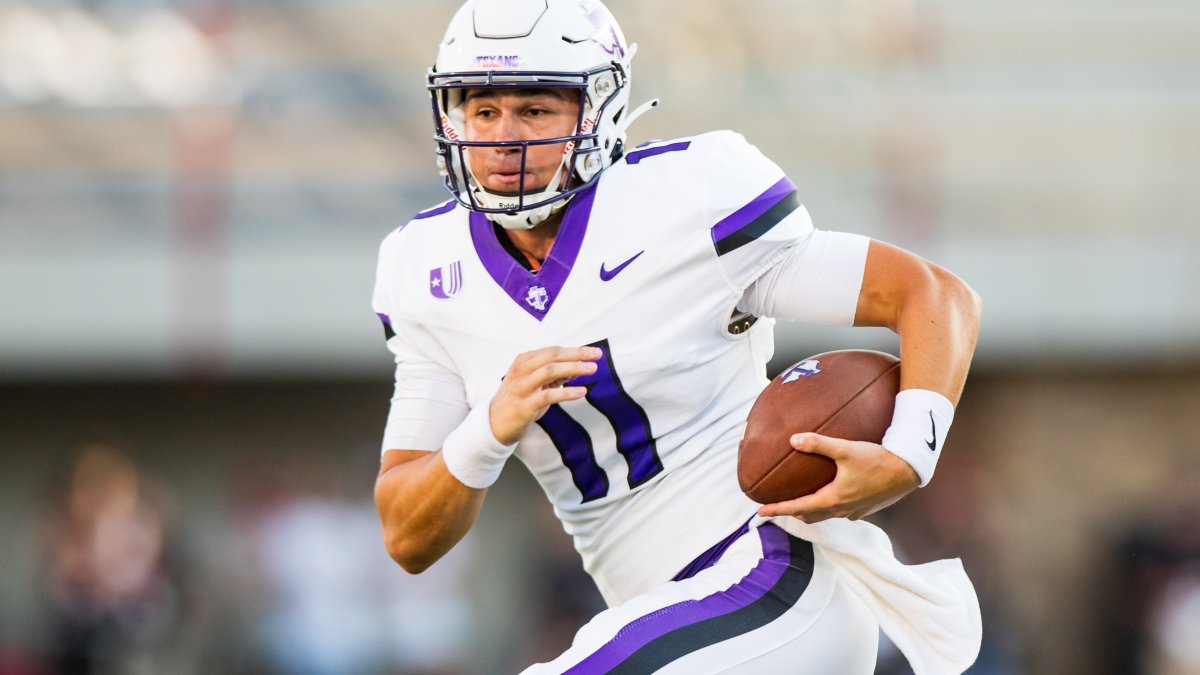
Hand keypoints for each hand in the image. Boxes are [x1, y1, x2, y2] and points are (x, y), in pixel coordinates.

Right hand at [489, 346, 601, 444]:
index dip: (575, 350)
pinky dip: (566, 392)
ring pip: (549, 371)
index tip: (594, 352)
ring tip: (591, 369)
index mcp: (524, 361)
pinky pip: (548, 395)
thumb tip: (577, 368)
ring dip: (573, 368)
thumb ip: (554, 375)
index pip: (552, 351)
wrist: (495, 423)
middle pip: (552, 356)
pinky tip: (582, 392)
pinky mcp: (524, 405)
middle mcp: (521, 370)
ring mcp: (521, 387)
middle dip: (576, 354)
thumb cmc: (519, 400)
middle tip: (597, 356)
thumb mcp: (535, 383)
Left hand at [756, 433, 919, 522]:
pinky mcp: (866, 509)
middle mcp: (842, 510)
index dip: (777, 510)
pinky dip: (829, 507)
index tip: (760, 512)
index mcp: (833, 499)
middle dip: (792, 512)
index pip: (797, 507)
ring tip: (801, 501)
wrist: (909, 470)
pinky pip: (842, 512)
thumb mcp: (846, 449)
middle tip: (778, 506)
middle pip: (810, 516)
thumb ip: (818, 444)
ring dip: (811, 511)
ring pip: (826, 515)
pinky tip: (832, 494)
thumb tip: (793, 439)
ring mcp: (855, 512)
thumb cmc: (877, 460)